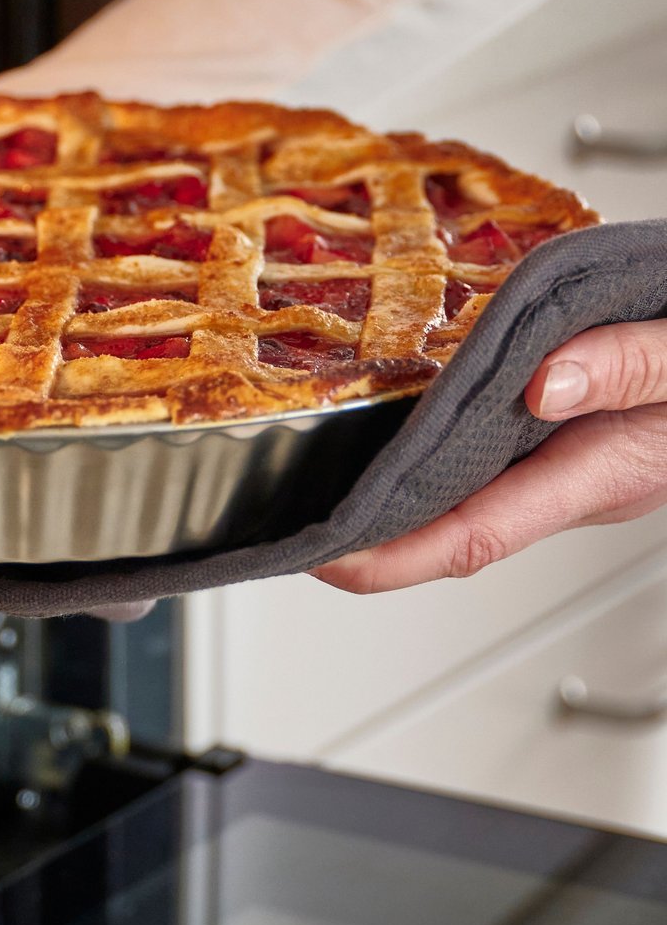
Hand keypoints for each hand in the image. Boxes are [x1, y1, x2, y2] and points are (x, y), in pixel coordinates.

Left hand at [311, 320, 666, 593]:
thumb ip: (631, 364)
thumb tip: (545, 384)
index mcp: (604, 470)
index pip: (474, 534)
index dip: (392, 556)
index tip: (323, 560)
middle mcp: (579, 479)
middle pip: (454, 525)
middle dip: (373, 537)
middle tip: (292, 524)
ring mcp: (576, 462)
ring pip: (469, 493)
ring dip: (401, 495)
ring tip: (323, 482)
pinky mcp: (574, 436)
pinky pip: (492, 456)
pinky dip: (439, 449)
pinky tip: (401, 424)